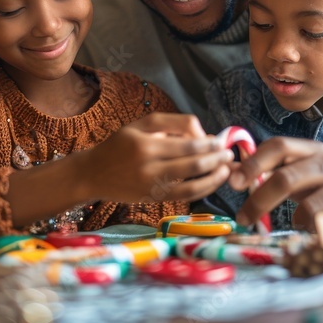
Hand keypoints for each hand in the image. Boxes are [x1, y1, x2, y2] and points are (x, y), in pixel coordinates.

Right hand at [77, 112, 232, 203]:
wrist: (93, 173)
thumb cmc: (120, 145)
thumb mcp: (141, 124)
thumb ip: (172, 124)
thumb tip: (203, 134)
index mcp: (145, 142)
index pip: (187, 141)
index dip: (209, 142)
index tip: (220, 140)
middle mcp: (148, 164)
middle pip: (193, 162)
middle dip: (216, 158)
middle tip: (229, 154)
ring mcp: (151, 184)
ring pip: (192, 182)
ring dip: (214, 176)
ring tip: (226, 169)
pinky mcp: (152, 199)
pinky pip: (184, 196)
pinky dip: (203, 189)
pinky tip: (213, 182)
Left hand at [228, 137, 322, 234]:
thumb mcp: (306, 173)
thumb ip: (273, 172)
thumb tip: (230, 173)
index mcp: (313, 151)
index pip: (279, 146)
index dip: (254, 162)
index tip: (234, 182)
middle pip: (288, 178)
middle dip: (260, 200)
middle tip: (244, 219)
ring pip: (313, 207)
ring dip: (299, 222)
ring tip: (301, 226)